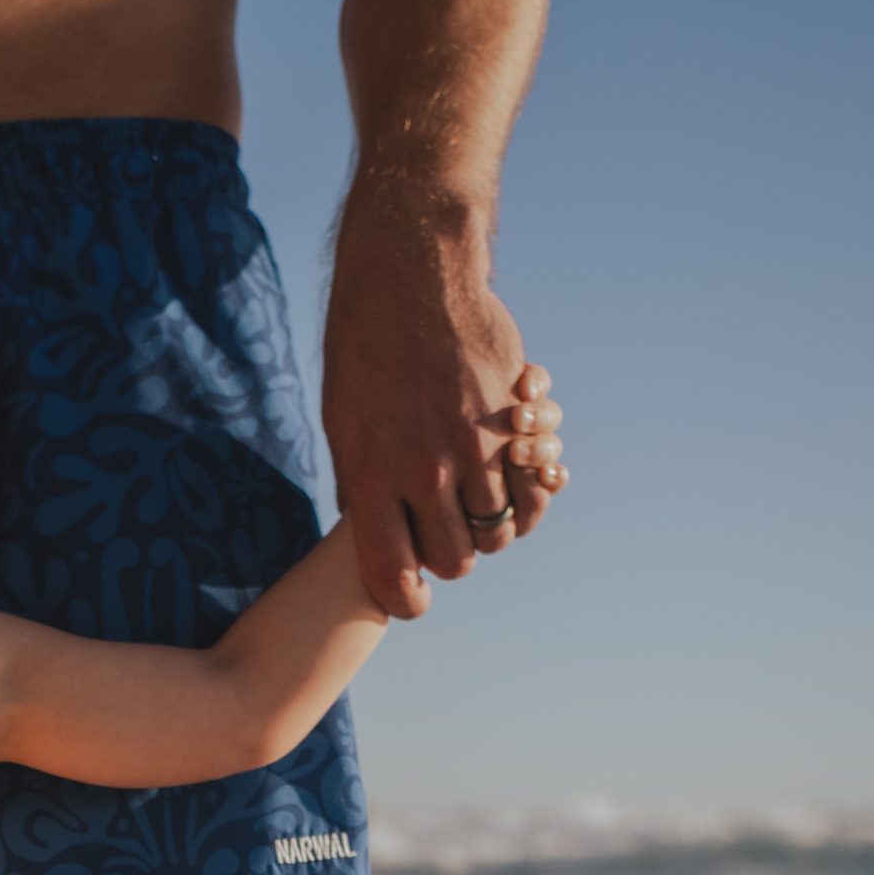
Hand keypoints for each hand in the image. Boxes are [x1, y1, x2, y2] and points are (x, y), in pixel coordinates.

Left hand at [322, 191, 567, 618]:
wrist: (412, 273)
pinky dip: (526, 487)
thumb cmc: (366, 348)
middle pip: (457, 559)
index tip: (416, 598)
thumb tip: (370, 535)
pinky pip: (530, 483)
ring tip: (477, 496)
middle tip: (446, 533)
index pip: (394, 578)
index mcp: (370, 477)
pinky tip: (508, 468)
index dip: (408, 601)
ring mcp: (472, 445)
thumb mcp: (343, 423)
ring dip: (491, 521)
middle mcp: (423, 470)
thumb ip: (359, 484)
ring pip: (497, 528)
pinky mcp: (510, 419)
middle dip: (453, 556)